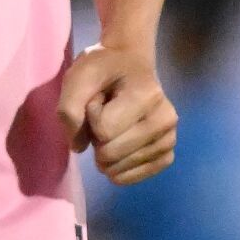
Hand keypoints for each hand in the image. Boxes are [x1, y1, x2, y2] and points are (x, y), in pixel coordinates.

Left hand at [56, 42, 177, 185]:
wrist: (130, 63)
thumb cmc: (103, 69)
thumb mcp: (78, 76)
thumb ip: (69, 109)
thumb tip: (79, 148)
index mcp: (147, 96)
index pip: (103, 130)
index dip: (90, 117)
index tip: (98, 98)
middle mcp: (165, 120)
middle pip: (111, 154)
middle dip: (97, 137)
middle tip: (106, 113)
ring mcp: (169, 139)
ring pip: (120, 167)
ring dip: (106, 151)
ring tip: (115, 124)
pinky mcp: (167, 154)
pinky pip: (136, 176)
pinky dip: (119, 168)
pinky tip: (119, 149)